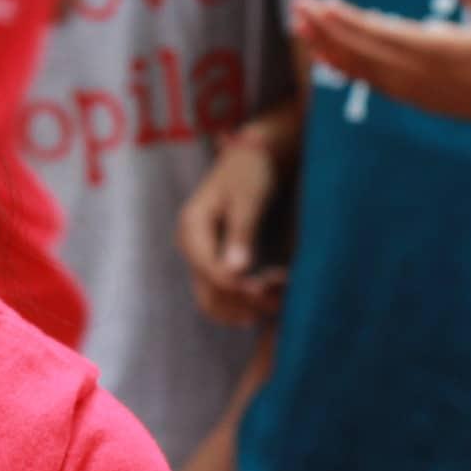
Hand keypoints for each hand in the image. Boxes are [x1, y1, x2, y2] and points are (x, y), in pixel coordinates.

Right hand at [177, 140, 286, 326]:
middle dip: (243, 301)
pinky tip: (269, 301)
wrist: (251, 162)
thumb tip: (235, 271)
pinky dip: (243, 305)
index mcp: (192, 227)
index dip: (236, 285)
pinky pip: (221, 296)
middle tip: (279, 299)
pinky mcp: (214, 263)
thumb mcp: (248, 198)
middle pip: (207, 292)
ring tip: (279, 303)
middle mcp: (191, 246)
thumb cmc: (251, 174)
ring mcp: (200, 257)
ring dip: (244, 309)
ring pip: (213, 301)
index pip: (207, 269)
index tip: (268, 289)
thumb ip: (242, 232)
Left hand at [292, 0, 470, 136]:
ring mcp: (416, 91)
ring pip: (360, 70)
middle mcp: (418, 76)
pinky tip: (328, 57)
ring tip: (298, 28)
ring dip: (328, 48)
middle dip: (324, 30)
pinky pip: (372, 83)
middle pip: (360, 52)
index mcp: (437, 53)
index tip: (315, 4)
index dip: (344, 20)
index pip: (378, 35)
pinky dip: (346, 68)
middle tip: (294, 7)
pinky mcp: (419, 98)